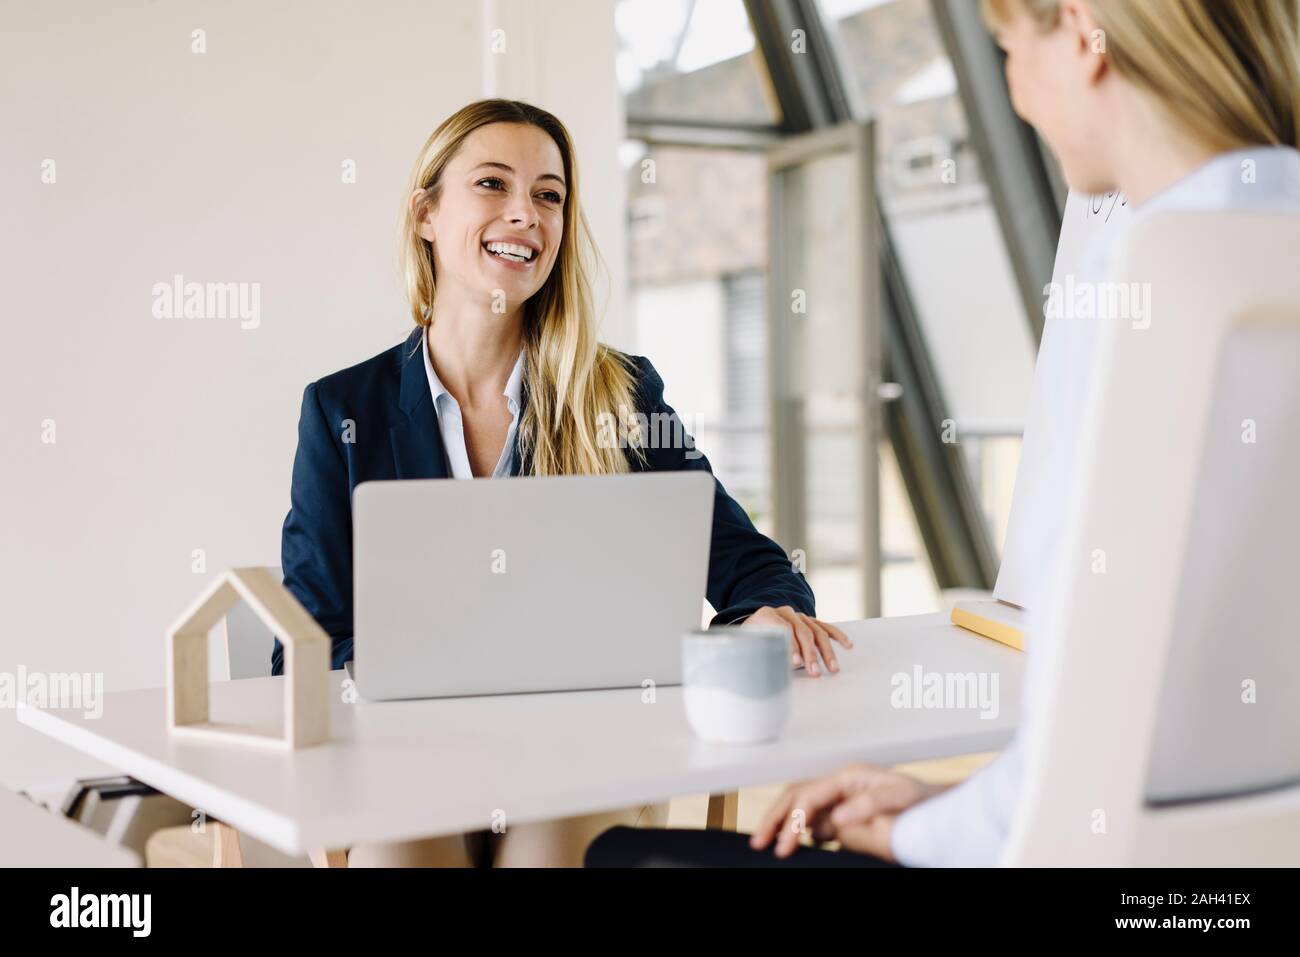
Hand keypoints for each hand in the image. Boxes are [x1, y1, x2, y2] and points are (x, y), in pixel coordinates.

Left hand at [742, 606, 851, 676]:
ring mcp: (799, 616)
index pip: (782, 629)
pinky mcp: (810, 621)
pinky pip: (826, 628)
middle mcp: (785, 613)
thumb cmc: (753, 639)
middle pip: (802, 632)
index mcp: (767, 616)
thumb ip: (759, 654)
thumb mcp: (749, 645)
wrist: (756, 625)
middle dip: (810, 654)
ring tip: (833, 668)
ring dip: (826, 652)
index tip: (796, 663)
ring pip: (817, 632)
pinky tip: (847, 645)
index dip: (790, 647)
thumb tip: (772, 673)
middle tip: (815, 672)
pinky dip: (837, 636)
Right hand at [749, 762, 942, 859]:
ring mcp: (841, 798)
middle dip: (775, 818)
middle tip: (759, 841)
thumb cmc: (921, 799)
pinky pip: (816, 820)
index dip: (793, 822)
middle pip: (796, 796)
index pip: (809, 798)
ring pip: (801, 807)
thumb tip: (837, 818)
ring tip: (767, 841)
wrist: (936, 807)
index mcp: (848, 777)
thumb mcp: (898, 797)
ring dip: (783, 822)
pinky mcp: (846, 812)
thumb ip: (866, 805)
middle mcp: (841, 784)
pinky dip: (800, 829)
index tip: (784, 845)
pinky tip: (794, 842)